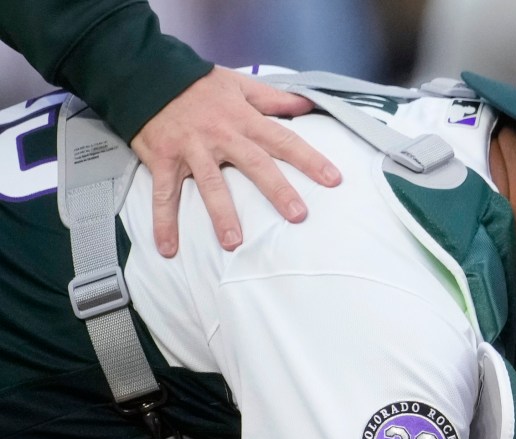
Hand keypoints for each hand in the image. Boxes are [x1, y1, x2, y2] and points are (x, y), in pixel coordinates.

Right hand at [133, 67, 343, 255]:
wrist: (144, 75)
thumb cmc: (197, 83)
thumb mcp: (238, 84)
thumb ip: (273, 98)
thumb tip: (307, 104)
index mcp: (243, 119)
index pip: (283, 140)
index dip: (309, 159)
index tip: (333, 180)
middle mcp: (220, 136)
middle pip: (254, 164)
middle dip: (276, 190)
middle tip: (297, 215)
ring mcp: (191, 150)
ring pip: (210, 184)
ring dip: (221, 214)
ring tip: (234, 242)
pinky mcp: (163, 161)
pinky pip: (164, 195)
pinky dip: (164, 222)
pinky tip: (168, 248)